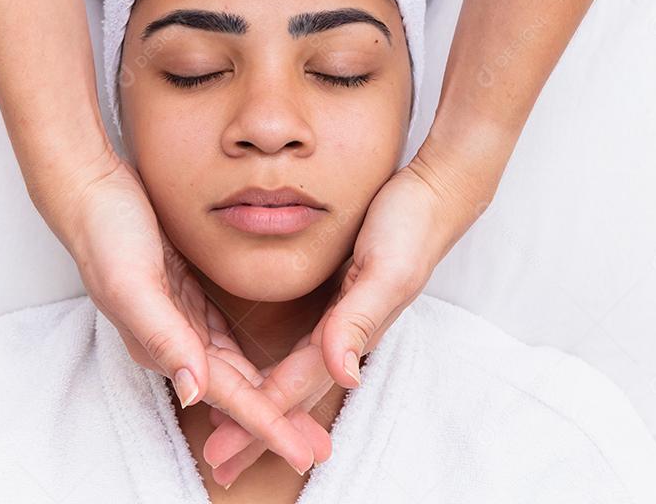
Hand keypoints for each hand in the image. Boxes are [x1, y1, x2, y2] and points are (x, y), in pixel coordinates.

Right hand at [59, 153, 327, 472]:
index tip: (303, 452)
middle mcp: (173, 340)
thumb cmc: (106, 234)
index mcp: (164, 344)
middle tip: (318, 446)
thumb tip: (193, 393)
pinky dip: (246, 361)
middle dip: (276, 421)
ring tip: (300, 419)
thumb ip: (163, 337)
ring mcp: (180, 319)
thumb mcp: (134, 284)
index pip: (227, 394)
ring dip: (266, 397)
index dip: (266, 425)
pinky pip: (223, 341)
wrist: (88, 190)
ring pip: (233, 370)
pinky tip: (266, 368)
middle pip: (236, 391)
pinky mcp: (185, 296)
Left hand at [200, 145, 491, 484]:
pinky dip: (280, 372)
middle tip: (219, 462)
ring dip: (266, 406)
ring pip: (297, 373)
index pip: (297, 383)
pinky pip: (303, 346)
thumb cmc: (411, 226)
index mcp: (353, 331)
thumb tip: (343, 375)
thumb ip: (360, 320)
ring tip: (233, 432)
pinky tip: (265, 376)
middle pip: (294, 390)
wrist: (436, 193)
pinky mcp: (339, 298)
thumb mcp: (385, 270)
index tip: (221, 447)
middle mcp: (346, 333)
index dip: (258, 415)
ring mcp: (344, 318)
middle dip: (257, 428)